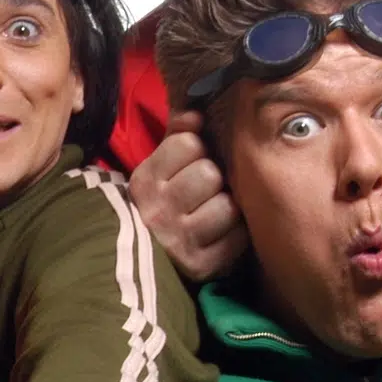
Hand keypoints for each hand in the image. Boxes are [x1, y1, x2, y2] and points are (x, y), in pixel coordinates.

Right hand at [129, 112, 246, 282]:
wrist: (142, 265)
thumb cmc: (158, 207)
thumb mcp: (156, 170)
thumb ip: (176, 136)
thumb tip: (197, 114)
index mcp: (144, 182)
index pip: (188, 143)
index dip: (196, 150)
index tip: (189, 164)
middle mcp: (157, 212)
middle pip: (210, 173)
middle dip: (212, 180)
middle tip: (203, 193)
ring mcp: (180, 242)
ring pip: (228, 205)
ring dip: (226, 208)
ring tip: (212, 214)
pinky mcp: (202, 267)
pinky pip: (239, 236)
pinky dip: (235, 234)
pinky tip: (220, 235)